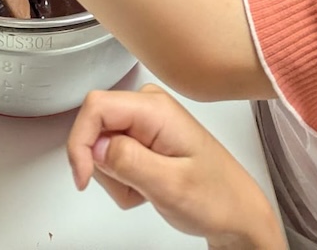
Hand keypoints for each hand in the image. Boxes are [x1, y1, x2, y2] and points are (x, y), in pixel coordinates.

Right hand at [67, 86, 285, 249]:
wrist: (235, 211)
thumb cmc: (216, 197)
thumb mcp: (172, 185)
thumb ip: (131, 162)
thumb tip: (96, 145)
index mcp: (156, 108)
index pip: (96, 106)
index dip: (80, 140)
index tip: (83, 177)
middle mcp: (148, 106)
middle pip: (96, 127)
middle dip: (105, 167)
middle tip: (134, 189)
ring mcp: (146, 121)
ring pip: (101, 146)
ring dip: (116, 178)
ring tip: (147, 189)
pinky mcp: (144, 137)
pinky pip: (113, 156)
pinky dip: (123, 180)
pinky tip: (148, 187)